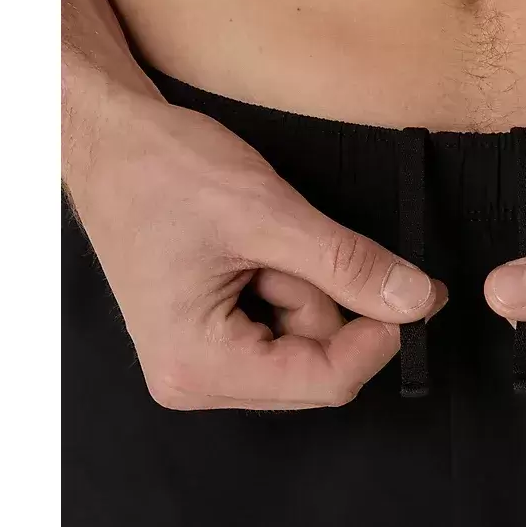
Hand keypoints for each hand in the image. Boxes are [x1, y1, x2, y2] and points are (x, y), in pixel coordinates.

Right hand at [64, 91, 445, 410]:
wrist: (107, 143)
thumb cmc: (161, 171)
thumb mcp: (269, 213)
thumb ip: (349, 264)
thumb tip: (418, 302)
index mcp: (199, 364)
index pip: (326, 383)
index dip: (380, 338)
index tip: (414, 293)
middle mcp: (195, 382)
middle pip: (317, 371)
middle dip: (325, 304)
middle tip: (290, 247)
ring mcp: (200, 368)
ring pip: (306, 351)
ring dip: (306, 293)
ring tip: (256, 246)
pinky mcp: (209, 347)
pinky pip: (284, 336)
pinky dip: (289, 293)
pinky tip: (252, 258)